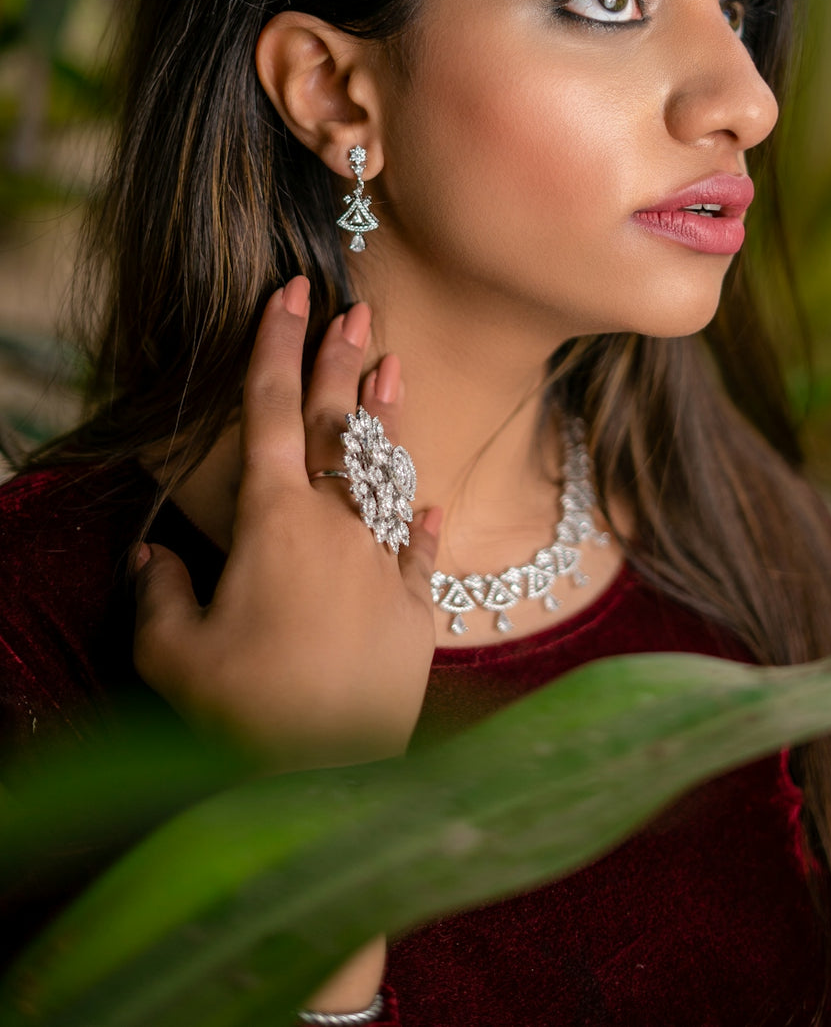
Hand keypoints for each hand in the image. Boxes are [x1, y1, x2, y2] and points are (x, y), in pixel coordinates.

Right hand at [132, 276, 441, 768]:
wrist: (331, 782)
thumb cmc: (242, 718)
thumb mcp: (174, 658)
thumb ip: (160, 596)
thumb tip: (154, 559)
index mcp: (274, 521)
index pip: (271, 411)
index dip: (277, 345)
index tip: (289, 292)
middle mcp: (336, 527)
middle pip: (337, 426)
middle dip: (340, 362)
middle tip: (353, 308)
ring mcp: (383, 564)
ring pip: (387, 475)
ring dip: (387, 420)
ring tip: (393, 368)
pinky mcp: (415, 611)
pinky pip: (420, 551)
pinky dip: (421, 523)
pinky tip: (431, 502)